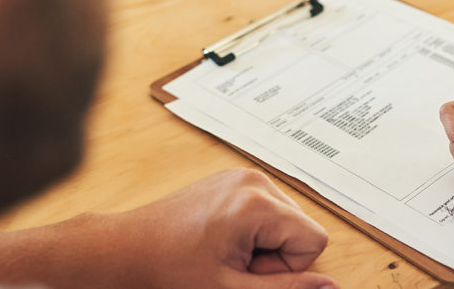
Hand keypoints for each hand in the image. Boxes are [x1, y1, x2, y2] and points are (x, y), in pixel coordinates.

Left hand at [0, 169, 336, 288]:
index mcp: (257, 203)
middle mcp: (254, 181)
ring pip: (284, 219)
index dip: (286, 268)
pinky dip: (250, 229)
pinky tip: (218, 239)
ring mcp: (242, 176)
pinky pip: (265, 208)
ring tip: (222, 252)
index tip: (247, 271)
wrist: (123, 249)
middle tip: (231, 264)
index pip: (313, 240)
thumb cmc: (167, 270)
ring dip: (262, 243)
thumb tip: (330, 288)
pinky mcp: (231, 179)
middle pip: (300, 226)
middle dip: (274, 254)